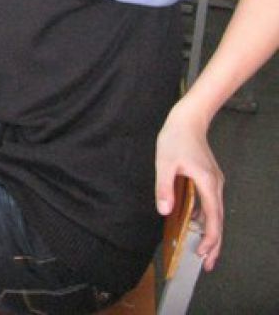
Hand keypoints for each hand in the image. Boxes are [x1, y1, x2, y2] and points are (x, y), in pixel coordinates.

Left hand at [155, 101, 224, 269]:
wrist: (188, 120)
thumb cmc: (175, 138)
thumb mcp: (164, 162)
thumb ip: (164, 187)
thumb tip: (165, 211)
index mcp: (208, 184)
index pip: (213, 218)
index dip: (210, 238)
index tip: (204, 254)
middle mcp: (215, 186)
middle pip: (218, 220)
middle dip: (214, 243)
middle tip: (207, 264)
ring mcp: (214, 183)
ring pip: (216, 213)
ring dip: (210, 232)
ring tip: (203, 251)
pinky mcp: (209, 179)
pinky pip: (210, 204)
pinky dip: (206, 218)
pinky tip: (196, 225)